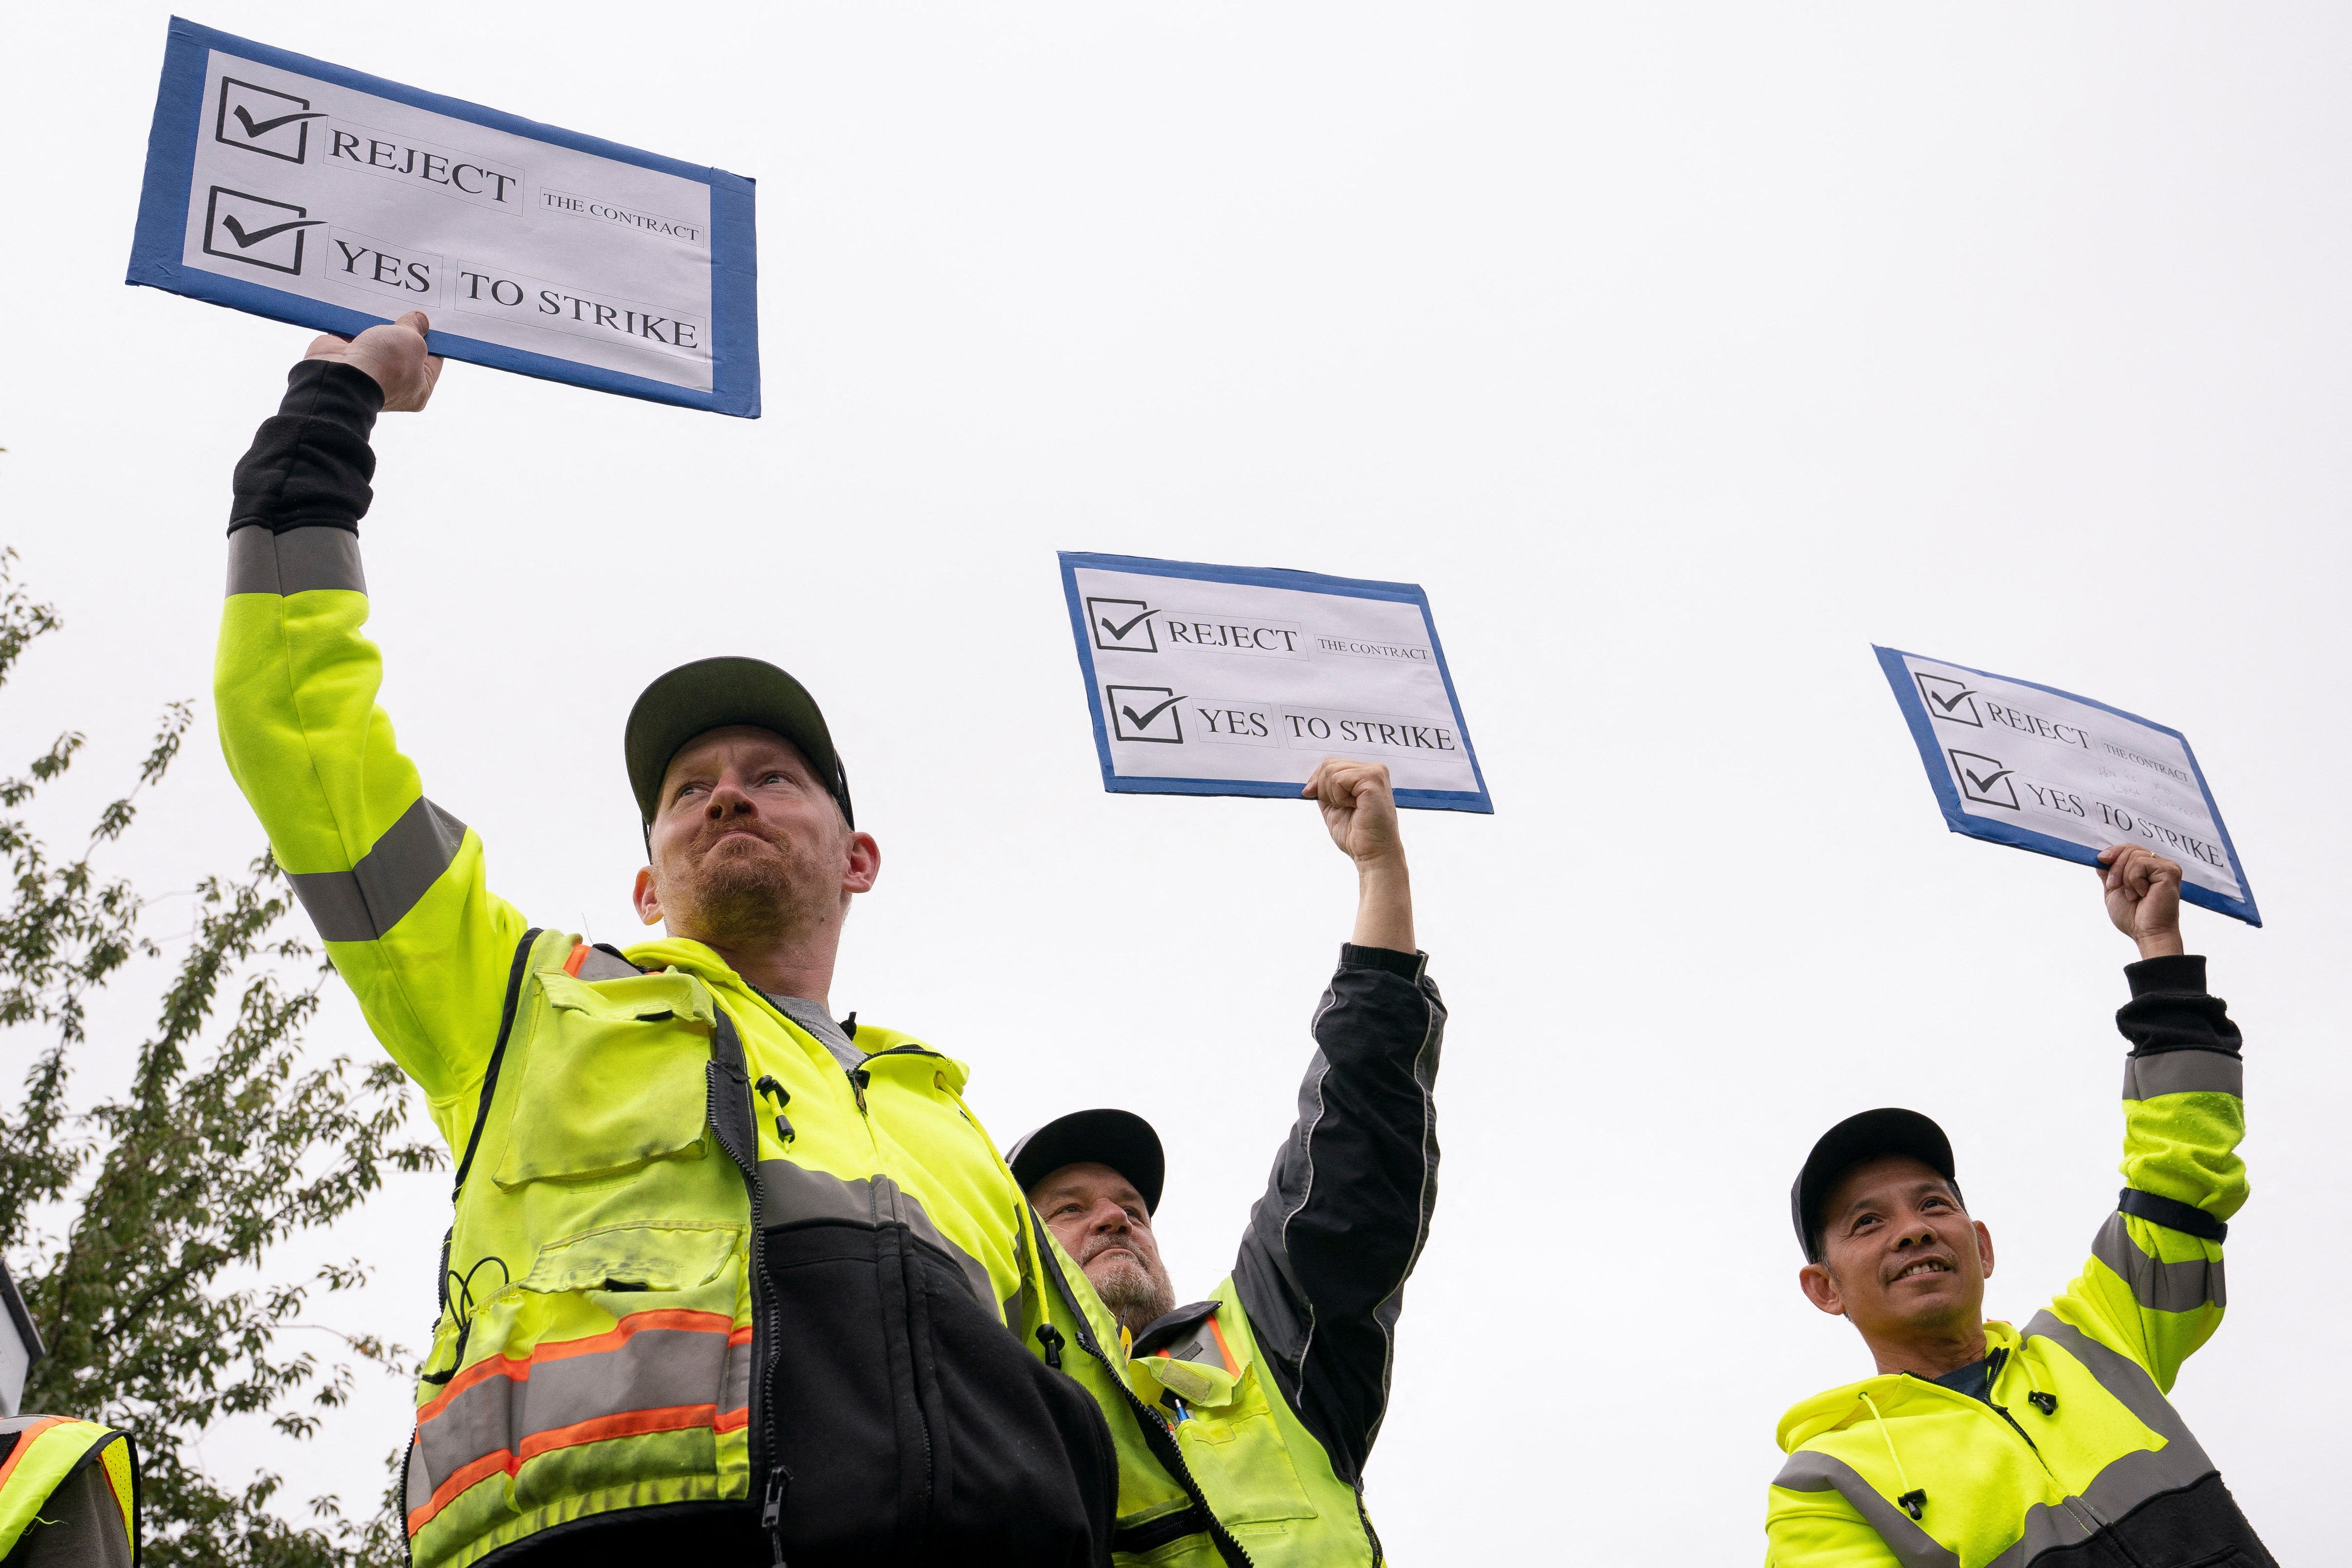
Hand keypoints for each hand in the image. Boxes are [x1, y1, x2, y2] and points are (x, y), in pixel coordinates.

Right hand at [303, 309, 441, 411]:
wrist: (338, 374)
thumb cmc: (384, 365)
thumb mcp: (412, 342)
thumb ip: (416, 328)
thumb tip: (420, 319)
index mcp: (419, 388)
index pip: (433, 360)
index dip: (434, 337)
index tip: (432, 318)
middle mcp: (395, 383)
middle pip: (405, 348)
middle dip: (405, 327)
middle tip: (410, 307)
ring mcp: (370, 371)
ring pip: (379, 340)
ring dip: (381, 324)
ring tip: (387, 302)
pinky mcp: (347, 358)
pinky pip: (355, 336)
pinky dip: (358, 323)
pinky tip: (365, 306)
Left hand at [1303, 757, 1402, 867]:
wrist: (1373, 854)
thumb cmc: (1357, 835)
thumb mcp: (1333, 808)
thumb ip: (1324, 791)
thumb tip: (1309, 785)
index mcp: (1366, 774)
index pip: (1331, 764)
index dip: (1317, 780)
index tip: (1310, 795)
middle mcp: (1374, 769)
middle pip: (1329, 764)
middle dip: (1324, 789)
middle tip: (1341, 808)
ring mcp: (1375, 773)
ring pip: (1332, 771)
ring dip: (1332, 795)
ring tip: (1350, 808)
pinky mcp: (1373, 779)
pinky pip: (1339, 779)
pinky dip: (1339, 797)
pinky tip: (1354, 807)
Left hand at [2097, 844, 2184, 959]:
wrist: (2147, 933)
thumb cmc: (2133, 916)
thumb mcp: (2113, 890)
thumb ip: (2108, 872)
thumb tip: (2102, 855)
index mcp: (2148, 868)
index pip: (2129, 848)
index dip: (2113, 852)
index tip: (2100, 860)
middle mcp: (2160, 865)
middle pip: (2130, 849)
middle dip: (2115, 868)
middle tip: (2114, 887)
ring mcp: (2167, 867)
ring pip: (2134, 855)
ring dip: (2125, 878)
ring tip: (2133, 895)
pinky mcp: (2170, 871)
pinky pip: (2141, 863)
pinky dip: (2134, 880)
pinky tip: (2143, 894)